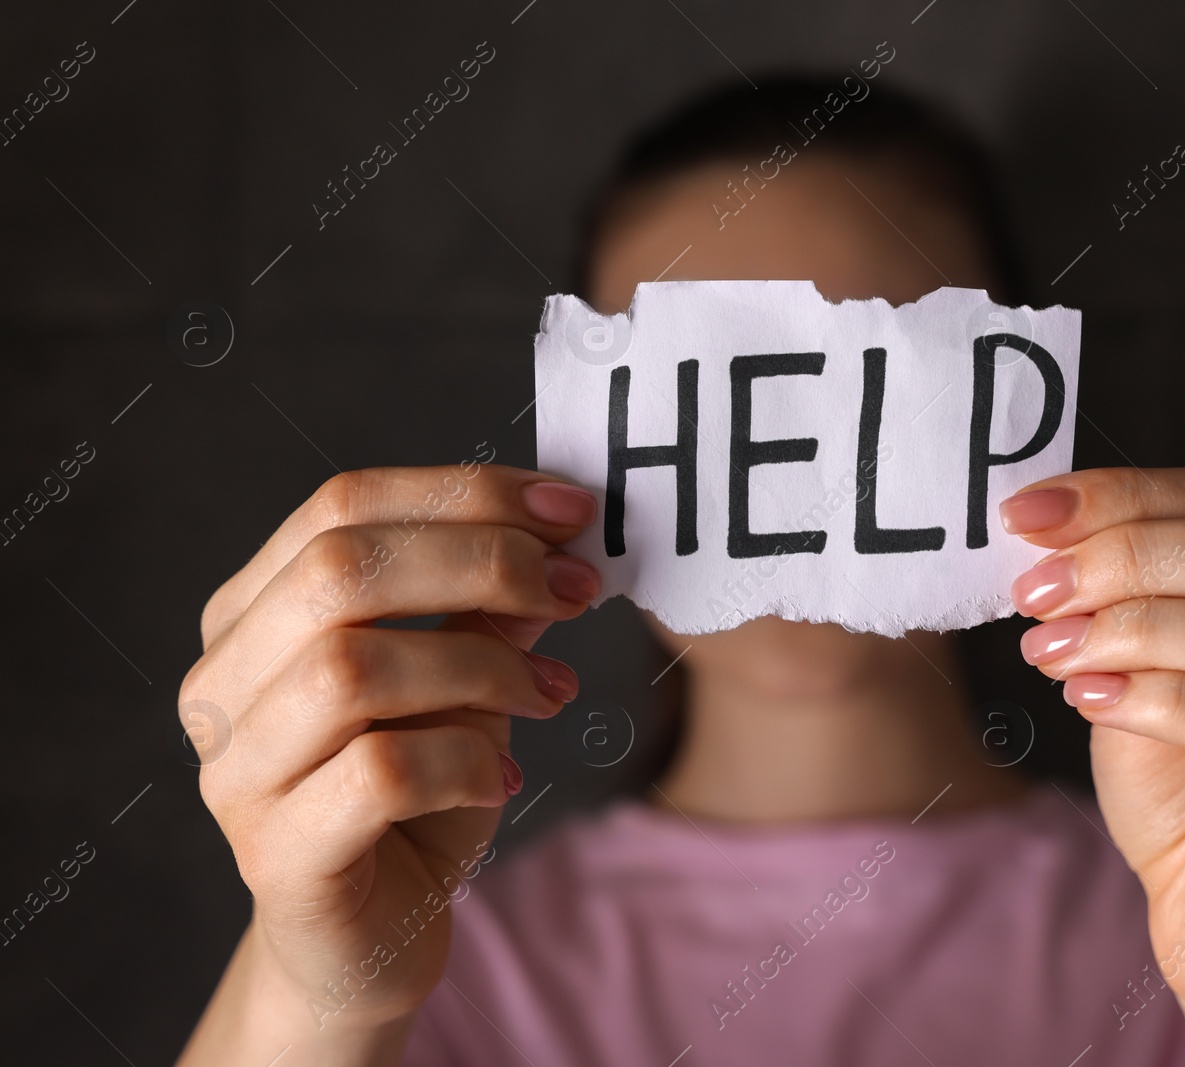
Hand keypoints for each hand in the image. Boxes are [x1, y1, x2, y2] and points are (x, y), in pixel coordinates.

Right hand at [179, 464, 598, 1033]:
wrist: (367, 942)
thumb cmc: (412, 800)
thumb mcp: (461, 686)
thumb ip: (486, 611)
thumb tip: (556, 534)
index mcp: (251, 616)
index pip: (339, 506)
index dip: (462, 492)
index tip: (570, 508)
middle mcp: (221, 684)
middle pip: (339, 569)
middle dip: (481, 561)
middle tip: (576, 588)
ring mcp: (237, 773)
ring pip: (352, 667)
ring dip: (482, 666)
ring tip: (554, 695)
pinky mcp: (278, 857)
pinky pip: (380, 773)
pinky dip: (465, 761)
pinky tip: (504, 778)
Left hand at [1001, 466, 1184, 1023]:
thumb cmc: (1178, 784)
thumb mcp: (1137, 666)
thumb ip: (1118, 595)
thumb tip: (1043, 523)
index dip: (1135, 494)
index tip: (1030, 510)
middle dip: (1137, 558)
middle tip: (1037, 588)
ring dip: (1145, 628)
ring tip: (1052, 648)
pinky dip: (1168, 702)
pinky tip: (1091, 700)